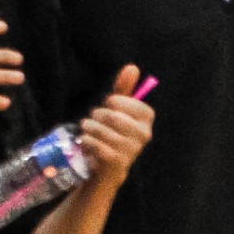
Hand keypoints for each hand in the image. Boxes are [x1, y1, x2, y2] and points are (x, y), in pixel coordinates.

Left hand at [77, 64, 155, 182]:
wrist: (108, 167)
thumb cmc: (113, 132)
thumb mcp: (118, 109)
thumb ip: (124, 88)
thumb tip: (132, 66)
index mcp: (147, 119)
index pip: (129, 102)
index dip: (114, 103)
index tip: (109, 107)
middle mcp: (144, 134)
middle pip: (113, 116)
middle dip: (97, 115)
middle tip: (95, 120)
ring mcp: (131, 149)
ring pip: (102, 129)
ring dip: (89, 128)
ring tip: (88, 130)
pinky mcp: (117, 161)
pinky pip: (96, 144)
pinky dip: (87, 141)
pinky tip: (87, 142)